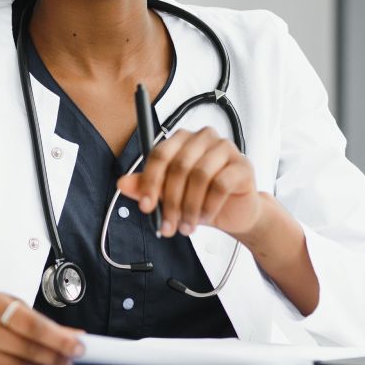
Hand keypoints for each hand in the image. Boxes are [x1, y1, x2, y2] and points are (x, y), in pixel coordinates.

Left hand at [117, 126, 262, 238]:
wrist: (234, 212)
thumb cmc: (201, 198)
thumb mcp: (169, 195)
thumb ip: (146, 187)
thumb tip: (122, 183)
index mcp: (182, 139)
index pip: (160, 154)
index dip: (150, 182)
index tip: (145, 206)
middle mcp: (203, 138)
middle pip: (179, 166)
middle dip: (170, 202)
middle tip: (167, 226)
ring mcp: (225, 148)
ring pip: (199, 176)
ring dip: (189, 207)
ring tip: (187, 226)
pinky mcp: (242, 165)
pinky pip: (220, 184)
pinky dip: (209, 206)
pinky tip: (205, 217)